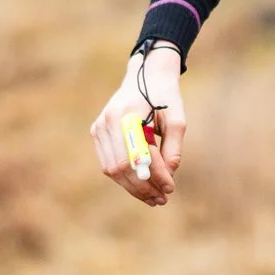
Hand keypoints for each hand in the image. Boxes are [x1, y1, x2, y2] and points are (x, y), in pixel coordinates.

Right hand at [90, 45, 186, 206]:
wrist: (145, 75)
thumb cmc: (165, 97)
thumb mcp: (177, 118)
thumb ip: (174, 147)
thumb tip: (168, 176)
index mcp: (128, 114)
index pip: (138, 156)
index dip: (154, 176)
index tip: (170, 188)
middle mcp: (108, 121)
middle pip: (121, 167)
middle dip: (143, 187)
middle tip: (162, 199)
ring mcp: (99, 127)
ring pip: (112, 170)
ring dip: (133, 188)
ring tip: (154, 198)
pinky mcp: (97, 132)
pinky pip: (108, 164)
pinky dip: (124, 179)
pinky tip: (142, 187)